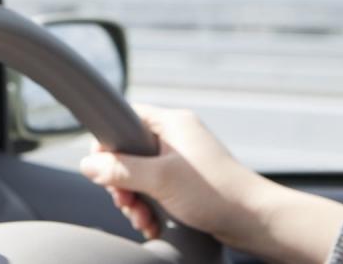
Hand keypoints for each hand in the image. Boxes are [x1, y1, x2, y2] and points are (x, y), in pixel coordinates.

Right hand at [79, 104, 342, 263]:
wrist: (255, 221)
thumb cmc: (215, 193)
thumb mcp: (159, 180)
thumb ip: (119, 170)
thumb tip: (87, 165)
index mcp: (172, 123)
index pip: (124, 119)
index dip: (108, 144)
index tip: (103, 170)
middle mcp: (176, 137)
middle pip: (128, 152)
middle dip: (122, 183)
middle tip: (126, 202)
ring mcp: (182, 160)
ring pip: (140, 175)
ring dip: (134, 199)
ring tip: (142, 218)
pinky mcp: (187, 182)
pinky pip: (155, 189)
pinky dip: (149, 206)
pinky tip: (152, 223)